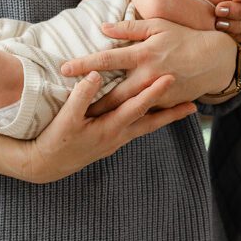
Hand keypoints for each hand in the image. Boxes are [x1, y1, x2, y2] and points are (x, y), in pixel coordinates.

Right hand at [22, 71, 195, 183]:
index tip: (170, 79)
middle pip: (151, 122)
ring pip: (146, 126)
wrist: (46, 166)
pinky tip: (153, 115)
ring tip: (183, 110)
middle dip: (172, 113)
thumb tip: (96, 75)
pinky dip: (150, 120)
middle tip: (194, 104)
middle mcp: (118, 136)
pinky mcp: (111, 140)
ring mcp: (116, 140)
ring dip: (164, 118)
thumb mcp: (66, 119)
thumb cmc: (55, 141)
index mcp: (110, 128)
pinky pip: (137, 128)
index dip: (153, 92)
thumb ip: (81, 96)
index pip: (137, 107)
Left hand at [59, 18, 237, 112]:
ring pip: (126, 108)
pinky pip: (143, 112)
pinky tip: (110, 122)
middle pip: (113, 93)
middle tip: (66, 106)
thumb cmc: (184, 37)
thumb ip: (129, 27)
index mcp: (144, 53)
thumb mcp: (158, 25)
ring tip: (83, 119)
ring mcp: (158, 93)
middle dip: (90, 102)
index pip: (108, 59)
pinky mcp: (166, 104)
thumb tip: (103, 28)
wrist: (214, 59)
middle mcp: (148, 75)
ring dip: (105, 113)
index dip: (85, 64)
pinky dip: (127, 116)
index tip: (64, 68)